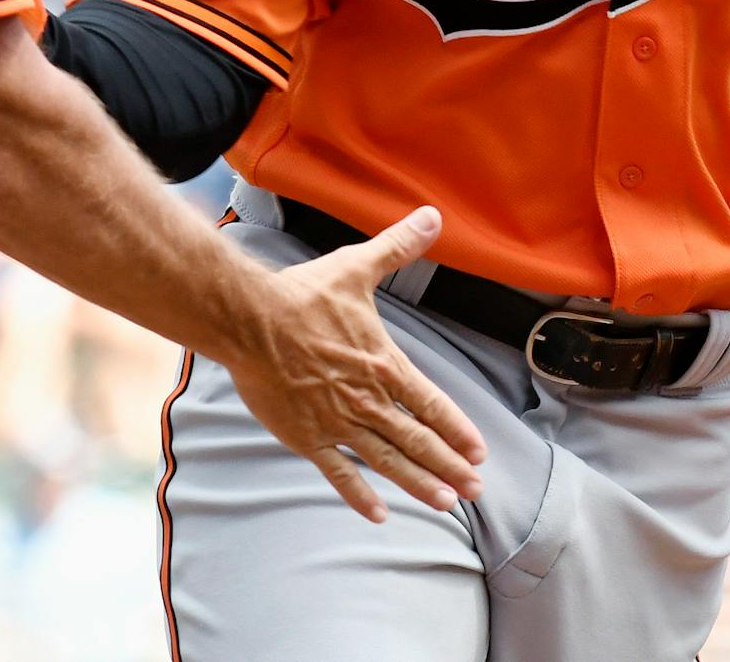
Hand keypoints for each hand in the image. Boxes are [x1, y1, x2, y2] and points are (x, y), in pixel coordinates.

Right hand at [219, 205, 487, 523]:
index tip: (479, 452)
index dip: (456, 429)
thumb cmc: (304, 294)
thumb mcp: (357, 267)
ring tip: (444, 503)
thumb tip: (433, 215)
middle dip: (449, 465)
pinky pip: (337, 472)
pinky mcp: (306, 436)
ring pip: (385, 460)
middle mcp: (366, 400)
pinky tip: (378, 514)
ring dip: (417, 483)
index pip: (431, 403)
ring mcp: (337, 422)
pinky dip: (358, 495)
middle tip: (476, 489)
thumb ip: (398, 246)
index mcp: (383, 364)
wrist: (249, 320)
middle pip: (416, 440)